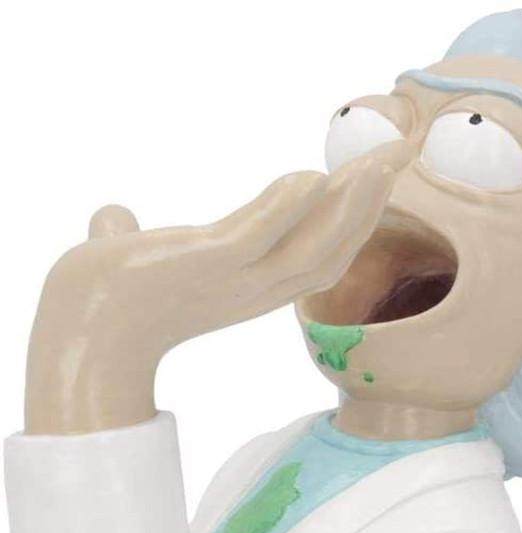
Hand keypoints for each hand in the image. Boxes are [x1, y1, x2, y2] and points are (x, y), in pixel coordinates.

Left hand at [25, 141, 410, 433]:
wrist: (81, 334)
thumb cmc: (104, 303)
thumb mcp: (136, 260)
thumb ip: (132, 237)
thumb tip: (111, 216)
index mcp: (252, 290)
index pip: (319, 261)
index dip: (352, 226)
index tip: (372, 187)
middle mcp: (255, 292)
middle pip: (331, 254)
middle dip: (368, 209)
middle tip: (395, 164)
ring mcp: (235, 283)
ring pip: (312, 251)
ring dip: (348, 209)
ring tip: (376, 168)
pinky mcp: (207, 266)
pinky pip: (259, 235)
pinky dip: (287, 206)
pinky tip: (310, 175)